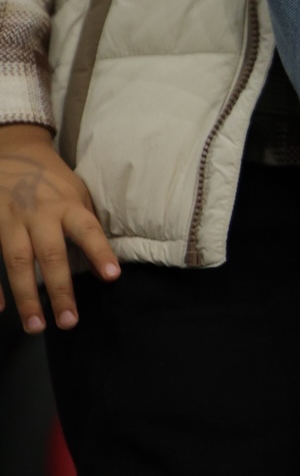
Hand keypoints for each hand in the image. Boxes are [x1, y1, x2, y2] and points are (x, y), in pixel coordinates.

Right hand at [0, 123, 118, 331]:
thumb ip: (86, 226)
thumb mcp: (77, 193)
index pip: (87, 229)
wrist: (13, 149)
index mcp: (66, 204)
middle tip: (69, 322)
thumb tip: (104, 268)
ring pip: (17, 261)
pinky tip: (0, 308)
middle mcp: (38, 212)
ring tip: (36, 326)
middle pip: (50, 253)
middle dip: (60, 290)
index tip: (111, 276)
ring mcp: (10, 218)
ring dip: (26, 297)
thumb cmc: (51, 180)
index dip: (99, 252)